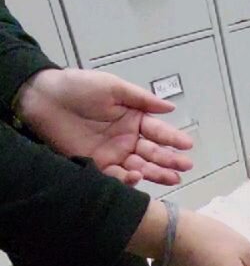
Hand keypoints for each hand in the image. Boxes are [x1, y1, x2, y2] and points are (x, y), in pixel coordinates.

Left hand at [16, 68, 192, 186]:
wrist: (45, 99)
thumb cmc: (78, 87)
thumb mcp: (113, 86)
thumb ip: (141, 99)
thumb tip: (170, 106)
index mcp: (134, 120)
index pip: (159, 132)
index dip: (173, 139)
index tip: (187, 145)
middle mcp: (128, 139)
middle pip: (154, 153)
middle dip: (171, 160)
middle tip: (185, 166)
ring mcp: (115, 154)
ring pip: (142, 167)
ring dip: (158, 173)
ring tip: (174, 178)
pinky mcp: (100, 166)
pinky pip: (118, 176)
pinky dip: (129, 179)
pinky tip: (138, 176)